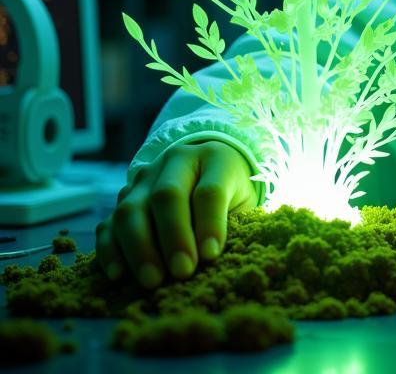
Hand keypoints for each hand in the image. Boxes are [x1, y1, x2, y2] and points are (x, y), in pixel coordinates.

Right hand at [95, 140, 257, 287]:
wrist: (208, 166)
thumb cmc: (231, 191)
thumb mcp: (243, 200)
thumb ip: (232, 223)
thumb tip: (211, 261)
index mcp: (214, 158)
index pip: (209, 190)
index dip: (210, 224)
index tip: (212, 255)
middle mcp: (175, 161)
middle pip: (166, 196)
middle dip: (174, 237)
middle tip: (182, 271)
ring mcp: (144, 179)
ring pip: (131, 209)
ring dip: (139, 248)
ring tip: (153, 280)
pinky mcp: (123, 198)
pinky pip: (108, 224)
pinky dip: (110, 250)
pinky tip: (118, 275)